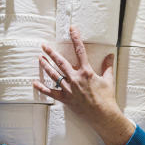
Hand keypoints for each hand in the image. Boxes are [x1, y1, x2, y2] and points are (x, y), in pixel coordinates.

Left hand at [33, 26, 134, 144]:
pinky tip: (35, 82)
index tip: (72, 29)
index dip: (76, 38)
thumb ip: (107, 66)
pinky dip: (42, 88)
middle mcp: (75, 78)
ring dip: (45, 66)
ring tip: (39, 59)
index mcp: (86, 72)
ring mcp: (69, 89)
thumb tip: (110, 55)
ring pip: (54, 75)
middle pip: (60, 62)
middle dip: (51, 52)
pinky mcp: (65, 99)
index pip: (80, 51)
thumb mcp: (108, 80)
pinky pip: (51, 92)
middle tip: (44, 46)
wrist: (103, 115)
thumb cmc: (107, 98)